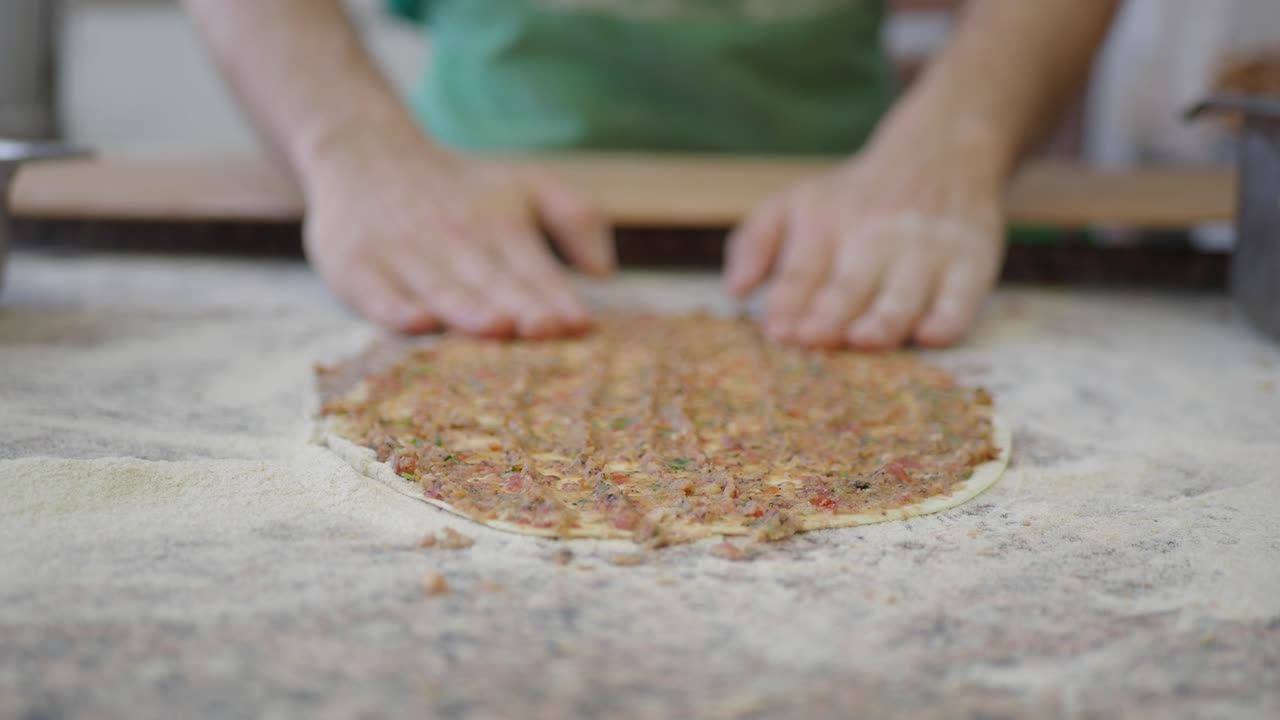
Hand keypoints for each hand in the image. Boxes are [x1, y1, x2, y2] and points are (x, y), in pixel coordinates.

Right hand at [303, 137, 613, 336]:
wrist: (368, 152)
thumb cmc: (465, 188)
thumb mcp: (528, 185)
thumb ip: (576, 218)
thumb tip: (605, 273)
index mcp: (500, 222)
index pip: (532, 267)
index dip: (555, 296)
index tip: (579, 323)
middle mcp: (453, 237)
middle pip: (490, 280)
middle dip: (518, 305)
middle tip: (545, 329)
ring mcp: (402, 252)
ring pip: (439, 287)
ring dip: (467, 309)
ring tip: (495, 327)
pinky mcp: (356, 264)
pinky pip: (375, 292)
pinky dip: (394, 308)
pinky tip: (418, 322)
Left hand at [724, 138, 1005, 348]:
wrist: (942, 151)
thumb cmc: (853, 197)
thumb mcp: (795, 201)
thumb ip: (755, 242)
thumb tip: (736, 292)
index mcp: (825, 224)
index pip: (802, 270)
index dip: (789, 302)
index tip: (777, 332)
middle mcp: (874, 237)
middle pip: (850, 284)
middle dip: (830, 313)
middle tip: (812, 339)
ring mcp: (925, 251)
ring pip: (903, 294)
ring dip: (883, 319)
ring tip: (863, 339)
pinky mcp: (971, 264)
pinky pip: (962, 297)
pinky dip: (948, 317)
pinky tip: (930, 335)